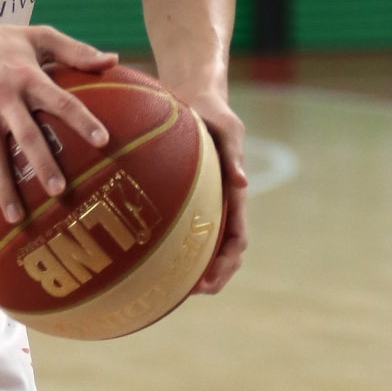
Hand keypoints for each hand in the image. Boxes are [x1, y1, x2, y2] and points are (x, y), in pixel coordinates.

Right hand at [0, 21, 118, 227]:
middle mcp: (5, 98)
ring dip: (4, 188)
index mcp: (28, 77)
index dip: (82, 120)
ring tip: (17, 218)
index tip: (103, 140)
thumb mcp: (37, 36)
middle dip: (42, 164)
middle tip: (59, 191)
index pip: (61, 100)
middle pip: (26, 136)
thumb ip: (76, 50)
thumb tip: (113, 61)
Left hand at [174, 85, 247, 293]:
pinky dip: (175, 248)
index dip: (226, 263)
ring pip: (204, 247)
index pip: (238, 239)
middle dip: (213, 277)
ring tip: (170, 287)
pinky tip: (149, 258)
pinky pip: (182, 229)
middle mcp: (220, 205)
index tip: (209, 279)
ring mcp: (204, 203)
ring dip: (195, 269)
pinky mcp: (186, 197)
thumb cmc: (212, 112)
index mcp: (232, 195)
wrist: (197, 98)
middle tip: (190, 292)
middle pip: (224, 253)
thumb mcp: (226, 127)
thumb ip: (234, 152)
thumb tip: (242, 183)